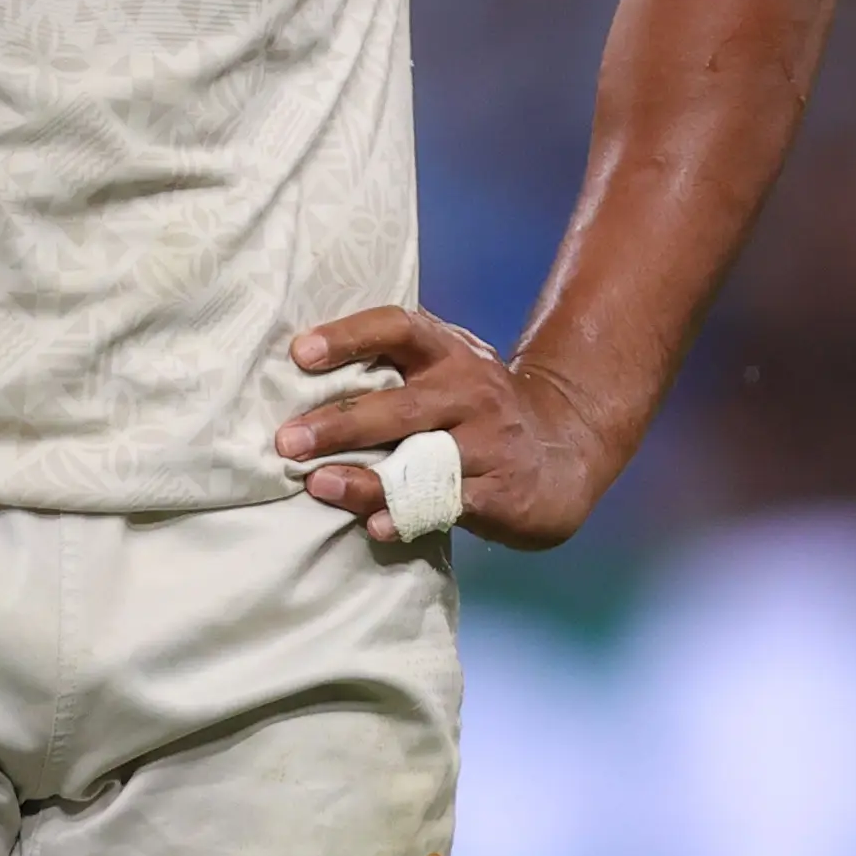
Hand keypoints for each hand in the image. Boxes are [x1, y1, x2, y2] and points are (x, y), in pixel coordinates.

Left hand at [279, 307, 620, 549]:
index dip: (348, 337)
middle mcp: (470, 391)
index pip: (396, 329)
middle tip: (287, 441)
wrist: (568, 445)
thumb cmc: (475, 406)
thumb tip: (294, 380)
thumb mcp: (445, 372)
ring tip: (319, 485)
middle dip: (339, 424)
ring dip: (366, 478)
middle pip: (398, 406)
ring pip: (420, 462)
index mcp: (447, 352)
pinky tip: (375, 526)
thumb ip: (389, 372)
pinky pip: (448, 505)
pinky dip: (407, 516)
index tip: (300, 353)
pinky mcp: (503, 492)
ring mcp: (489, 443)